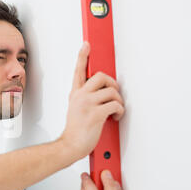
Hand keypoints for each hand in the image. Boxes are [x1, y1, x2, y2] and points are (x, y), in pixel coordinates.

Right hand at [60, 42, 124, 159]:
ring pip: (112, 91)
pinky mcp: (96, 114)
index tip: (87, 44)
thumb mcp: (75, 108)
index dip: (83, 56)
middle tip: (113, 93)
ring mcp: (87, 104)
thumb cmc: (75, 129)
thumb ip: (84, 96)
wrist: (71, 145)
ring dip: (118, 101)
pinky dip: (119, 112)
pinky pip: (116, 105)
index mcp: (75, 94)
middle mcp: (80, 96)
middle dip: (112, 84)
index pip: (78, 70)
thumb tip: (101, 90)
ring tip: (114, 110)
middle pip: (100, 76)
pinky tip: (114, 117)